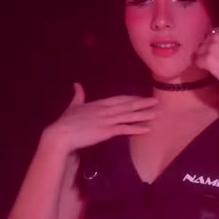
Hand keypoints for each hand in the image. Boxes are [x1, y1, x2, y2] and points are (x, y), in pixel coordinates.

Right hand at [44, 82, 158, 153]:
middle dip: (143, 103)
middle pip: (128, 105)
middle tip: (157, 101)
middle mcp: (105, 110)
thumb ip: (77, 95)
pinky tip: (147, 129)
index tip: (142, 97)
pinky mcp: (107, 131)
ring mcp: (107, 120)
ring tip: (157, 113)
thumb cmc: (65, 123)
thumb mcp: (73, 106)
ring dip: (145, 115)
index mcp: (99, 104)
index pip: (119, 99)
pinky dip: (137, 129)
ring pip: (129, 116)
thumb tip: (76, 84)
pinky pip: (125, 129)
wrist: (60, 134)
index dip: (132, 98)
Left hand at [193, 5, 218, 93]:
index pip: (211, 35)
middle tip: (218, 61)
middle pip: (203, 43)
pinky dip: (200, 66)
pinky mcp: (207, 61)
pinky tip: (209, 70)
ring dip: (203, 59)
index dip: (214, 44)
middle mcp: (216, 36)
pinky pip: (196, 62)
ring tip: (214, 66)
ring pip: (199, 52)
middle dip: (207, 51)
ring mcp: (210, 48)